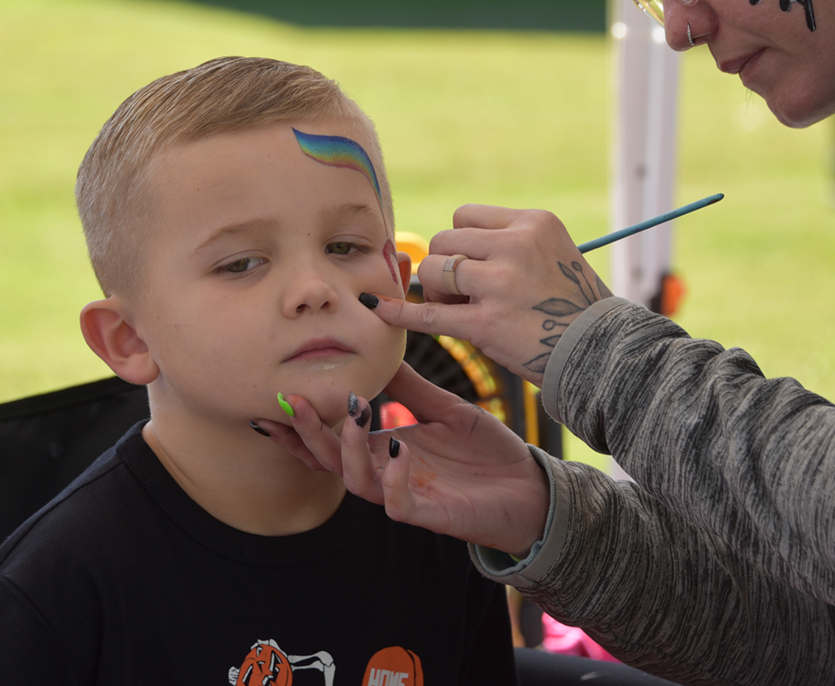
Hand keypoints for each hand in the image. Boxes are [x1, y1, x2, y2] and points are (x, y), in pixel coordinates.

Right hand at [256, 362, 549, 556]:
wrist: (528, 487)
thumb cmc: (486, 452)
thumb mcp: (445, 409)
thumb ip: (411, 388)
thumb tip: (381, 352)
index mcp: (386, 448)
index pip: (333, 440)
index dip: (302, 425)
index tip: (276, 397)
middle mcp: (388, 473)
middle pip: (332, 461)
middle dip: (308, 434)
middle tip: (293, 401)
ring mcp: (407, 494)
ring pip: (358, 481)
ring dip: (349, 448)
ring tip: (354, 412)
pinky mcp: (431, 514)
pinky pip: (398, 503)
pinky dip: (392, 477)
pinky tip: (396, 449)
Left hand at [361, 205, 611, 382]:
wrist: (603, 352)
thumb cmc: (575, 306)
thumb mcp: (554, 253)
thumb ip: (509, 242)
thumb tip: (449, 249)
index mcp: (533, 222)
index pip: (466, 215)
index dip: (461, 241)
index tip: (474, 265)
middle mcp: (516, 244)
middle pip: (445, 239)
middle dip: (445, 266)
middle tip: (464, 294)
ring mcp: (500, 283)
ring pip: (433, 270)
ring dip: (436, 292)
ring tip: (460, 310)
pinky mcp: (487, 323)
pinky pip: (428, 315)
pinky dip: (400, 313)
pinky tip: (379, 310)